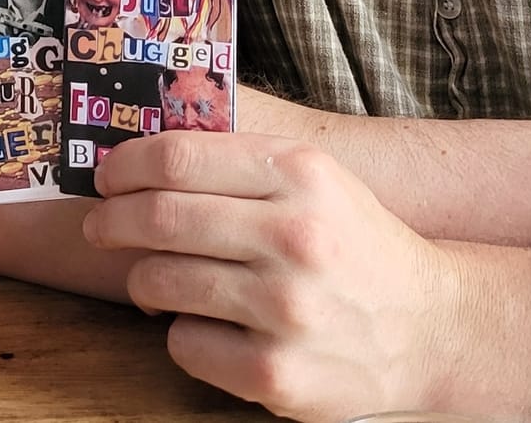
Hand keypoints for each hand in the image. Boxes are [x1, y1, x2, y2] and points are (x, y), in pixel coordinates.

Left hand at [87, 133, 460, 421]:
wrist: (430, 326)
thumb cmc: (352, 243)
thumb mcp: (314, 179)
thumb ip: (239, 163)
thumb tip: (137, 156)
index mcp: (301, 176)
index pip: (178, 158)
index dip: (125, 165)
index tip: (106, 175)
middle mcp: (295, 237)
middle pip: (158, 217)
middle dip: (111, 220)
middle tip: (100, 225)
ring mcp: (286, 310)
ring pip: (160, 281)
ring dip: (142, 279)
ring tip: (155, 278)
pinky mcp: (278, 373)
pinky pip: (184, 344)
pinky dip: (181, 333)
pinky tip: (210, 325)